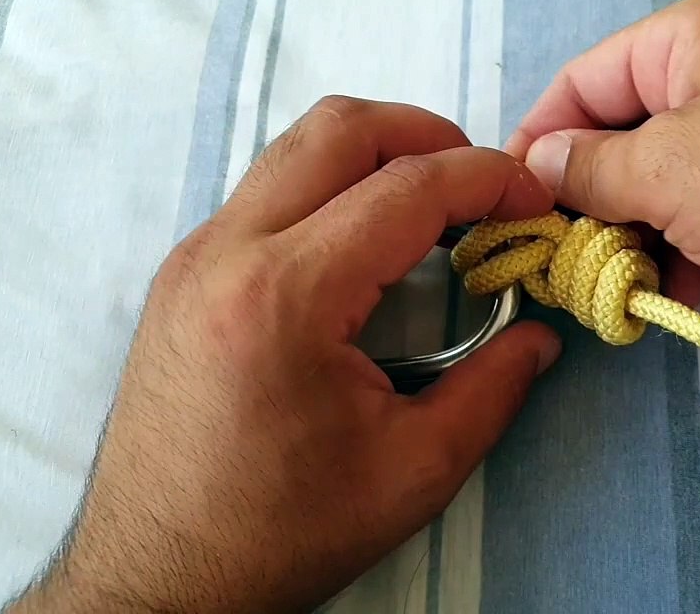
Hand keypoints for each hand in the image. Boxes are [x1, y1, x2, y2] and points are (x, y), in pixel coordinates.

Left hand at [8, 97, 560, 613]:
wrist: (158, 577)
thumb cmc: (282, 532)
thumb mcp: (413, 471)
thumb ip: (493, 390)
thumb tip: (541, 336)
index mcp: (285, 296)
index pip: (407, 188)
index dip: (489, 180)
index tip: (536, 203)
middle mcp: (227, 252)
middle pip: (340, 129)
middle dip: (431, 135)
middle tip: (487, 188)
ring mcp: (194, 257)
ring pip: (297, 148)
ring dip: (378, 156)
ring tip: (436, 210)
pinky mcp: (183, 275)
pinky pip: (268, 190)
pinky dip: (333, 188)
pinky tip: (370, 246)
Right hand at [506, 0, 699, 349]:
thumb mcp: (667, 172)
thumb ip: (588, 169)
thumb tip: (537, 164)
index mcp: (696, 34)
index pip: (586, 79)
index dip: (540, 138)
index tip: (510, 200)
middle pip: (626, 130)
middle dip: (593, 197)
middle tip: (565, 256)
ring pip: (668, 176)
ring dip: (638, 231)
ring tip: (622, 282)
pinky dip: (685, 244)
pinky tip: (675, 291)